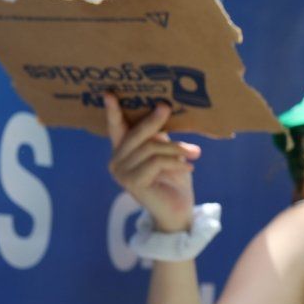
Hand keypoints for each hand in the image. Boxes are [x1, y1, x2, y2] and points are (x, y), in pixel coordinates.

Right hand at [104, 95, 200, 233]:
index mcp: (124, 150)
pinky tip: (189, 168)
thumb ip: (160, 136)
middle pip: (135, 133)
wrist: (178, 211)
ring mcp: (121, 172)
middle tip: (166, 107)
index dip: (112, 111)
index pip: (116, 128)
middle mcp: (116, 160)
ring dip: (176, 148)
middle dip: (153, 120)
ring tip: (195, 153)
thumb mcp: (168, 152)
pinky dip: (176, 163)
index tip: (109, 92)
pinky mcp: (132, 182)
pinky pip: (156, 162)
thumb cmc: (174, 180)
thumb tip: (163, 109)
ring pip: (150, 147)